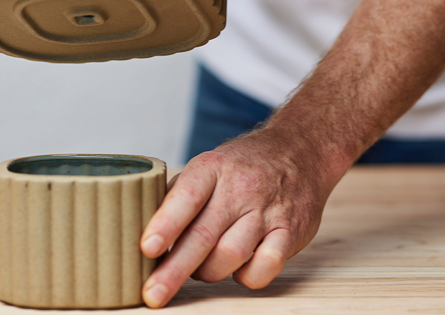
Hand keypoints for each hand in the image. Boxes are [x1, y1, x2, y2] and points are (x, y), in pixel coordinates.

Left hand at [140, 125, 336, 307]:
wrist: (299, 150)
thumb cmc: (243, 165)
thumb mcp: (209, 165)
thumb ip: (179, 195)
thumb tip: (144, 232)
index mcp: (213, 166)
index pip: (187, 195)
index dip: (166, 223)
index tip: (146, 247)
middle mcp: (241, 186)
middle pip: (204, 234)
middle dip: (175, 269)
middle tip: (154, 294)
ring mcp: (268, 210)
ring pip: (231, 254)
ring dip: (208, 272)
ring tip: (199, 270)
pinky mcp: (290, 231)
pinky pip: (265, 267)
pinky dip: (246, 276)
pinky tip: (238, 268)